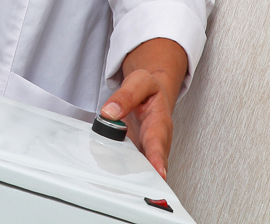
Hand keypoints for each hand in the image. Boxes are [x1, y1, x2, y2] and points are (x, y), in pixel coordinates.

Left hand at [99, 38, 187, 178]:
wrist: (152, 93)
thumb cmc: (149, 90)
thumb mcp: (140, 82)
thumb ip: (125, 96)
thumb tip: (109, 112)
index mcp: (160, 122)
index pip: (158, 141)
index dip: (158, 157)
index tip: (159, 171)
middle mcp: (155, 140)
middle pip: (151, 162)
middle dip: (147, 175)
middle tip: (140, 187)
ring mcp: (145, 148)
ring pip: (140, 166)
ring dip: (131, 175)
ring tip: (120, 184)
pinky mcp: (135, 151)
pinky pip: (128, 161)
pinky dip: (120, 168)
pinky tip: (109, 173)